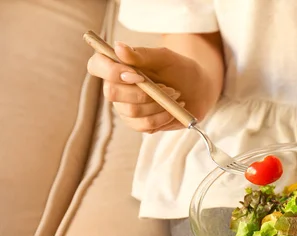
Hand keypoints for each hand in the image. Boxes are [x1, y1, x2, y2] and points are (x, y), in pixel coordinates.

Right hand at [87, 42, 211, 132]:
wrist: (198, 91)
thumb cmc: (179, 70)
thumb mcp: (164, 57)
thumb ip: (142, 54)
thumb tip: (118, 47)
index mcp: (117, 65)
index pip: (96, 66)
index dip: (111, 71)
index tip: (136, 74)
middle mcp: (116, 87)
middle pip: (112, 93)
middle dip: (142, 92)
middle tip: (168, 87)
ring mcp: (125, 108)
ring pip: (131, 111)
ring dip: (158, 104)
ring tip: (175, 96)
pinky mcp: (138, 124)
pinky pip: (144, 125)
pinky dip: (162, 118)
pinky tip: (172, 110)